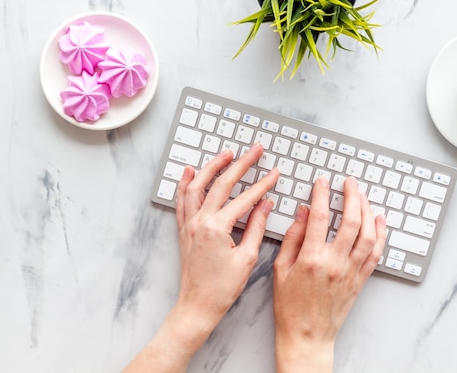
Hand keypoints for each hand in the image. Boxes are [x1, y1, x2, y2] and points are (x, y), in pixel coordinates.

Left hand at [174, 143, 278, 326]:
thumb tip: (265, 204)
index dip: (262, 184)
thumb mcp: (247, 258)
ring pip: (197, 185)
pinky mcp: (183, 230)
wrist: (197, 306)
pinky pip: (182, 200)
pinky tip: (191, 171)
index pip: (244, 198)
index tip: (274, 173)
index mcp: (217, 228)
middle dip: (241, 164)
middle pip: (221, 183)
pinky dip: (186, 183)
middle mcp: (200, 221)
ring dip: (212, 166)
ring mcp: (189, 224)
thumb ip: (256, 227)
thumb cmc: (222, 288)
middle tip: (255, 150)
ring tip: (227, 153)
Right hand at [273, 176, 385, 372]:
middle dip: (352, 196)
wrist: (307, 336)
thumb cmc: (290, 306)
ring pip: (368, 234)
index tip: (322, 183)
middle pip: (351, 221)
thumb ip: (292, 238)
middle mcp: (335, 263)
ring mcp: (351, 272)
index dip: (322, 194)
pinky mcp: (360, 280)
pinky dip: (381, 234)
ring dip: (368, 211)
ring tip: (363, 197)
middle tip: (350, 183)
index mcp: (311, 258)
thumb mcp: (281, 269)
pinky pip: (376, 253)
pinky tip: (379, 221)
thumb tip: (301, 212)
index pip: (319, 216)